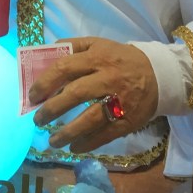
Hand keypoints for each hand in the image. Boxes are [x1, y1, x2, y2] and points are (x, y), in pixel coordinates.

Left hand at [30, 37, 158, 154]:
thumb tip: (44, 54)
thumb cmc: (120, 59)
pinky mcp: (127, 120)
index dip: (45, 83)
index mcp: (97, 58)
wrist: (159, 75)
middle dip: (52, 109)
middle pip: (75, 94)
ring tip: (52, 141)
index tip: (33, 96)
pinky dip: (88, 143)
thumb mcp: (98, 44)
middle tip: (38, 120)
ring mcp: (118, 101)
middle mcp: (107, 78)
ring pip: (89, 119)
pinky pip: (105, 135)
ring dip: (67, 133)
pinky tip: (74, 148)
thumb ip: (72, 46)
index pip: (65, 68)